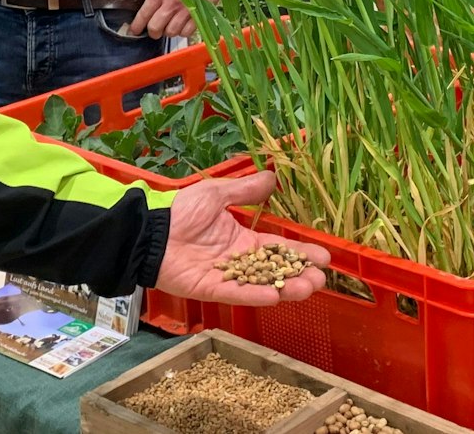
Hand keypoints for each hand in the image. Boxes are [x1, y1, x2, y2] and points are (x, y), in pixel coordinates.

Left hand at [127, 0, 219, 38]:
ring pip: (171, 32)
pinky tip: (183, 24)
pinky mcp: (199, 15)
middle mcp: (171, 3)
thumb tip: (148, 14)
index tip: (135, 30)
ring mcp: (185, 10)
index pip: (143, 15)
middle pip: (155, 28)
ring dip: (169, 31)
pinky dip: (183, 31)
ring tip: (171, 24)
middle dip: (153, 32)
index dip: (137, 26)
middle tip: (155, 30)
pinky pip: (186, 32)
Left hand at [155, 172, 329, 305]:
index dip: (300, 253)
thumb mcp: (217, 194)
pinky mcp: (212, 290)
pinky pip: (238, 294)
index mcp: (242, 239)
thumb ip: (244, 191)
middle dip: (300, 275)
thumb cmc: (180, 211)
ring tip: (308, 288)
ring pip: (262, 285)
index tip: (323, 257)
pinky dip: (256, 295)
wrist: (151, 230)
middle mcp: (239, 261)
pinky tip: (276, 296)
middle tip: (322, 278)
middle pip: (275, 271)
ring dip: (285, 288)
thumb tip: (272, 178)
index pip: (278, 248)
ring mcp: (227, 277)